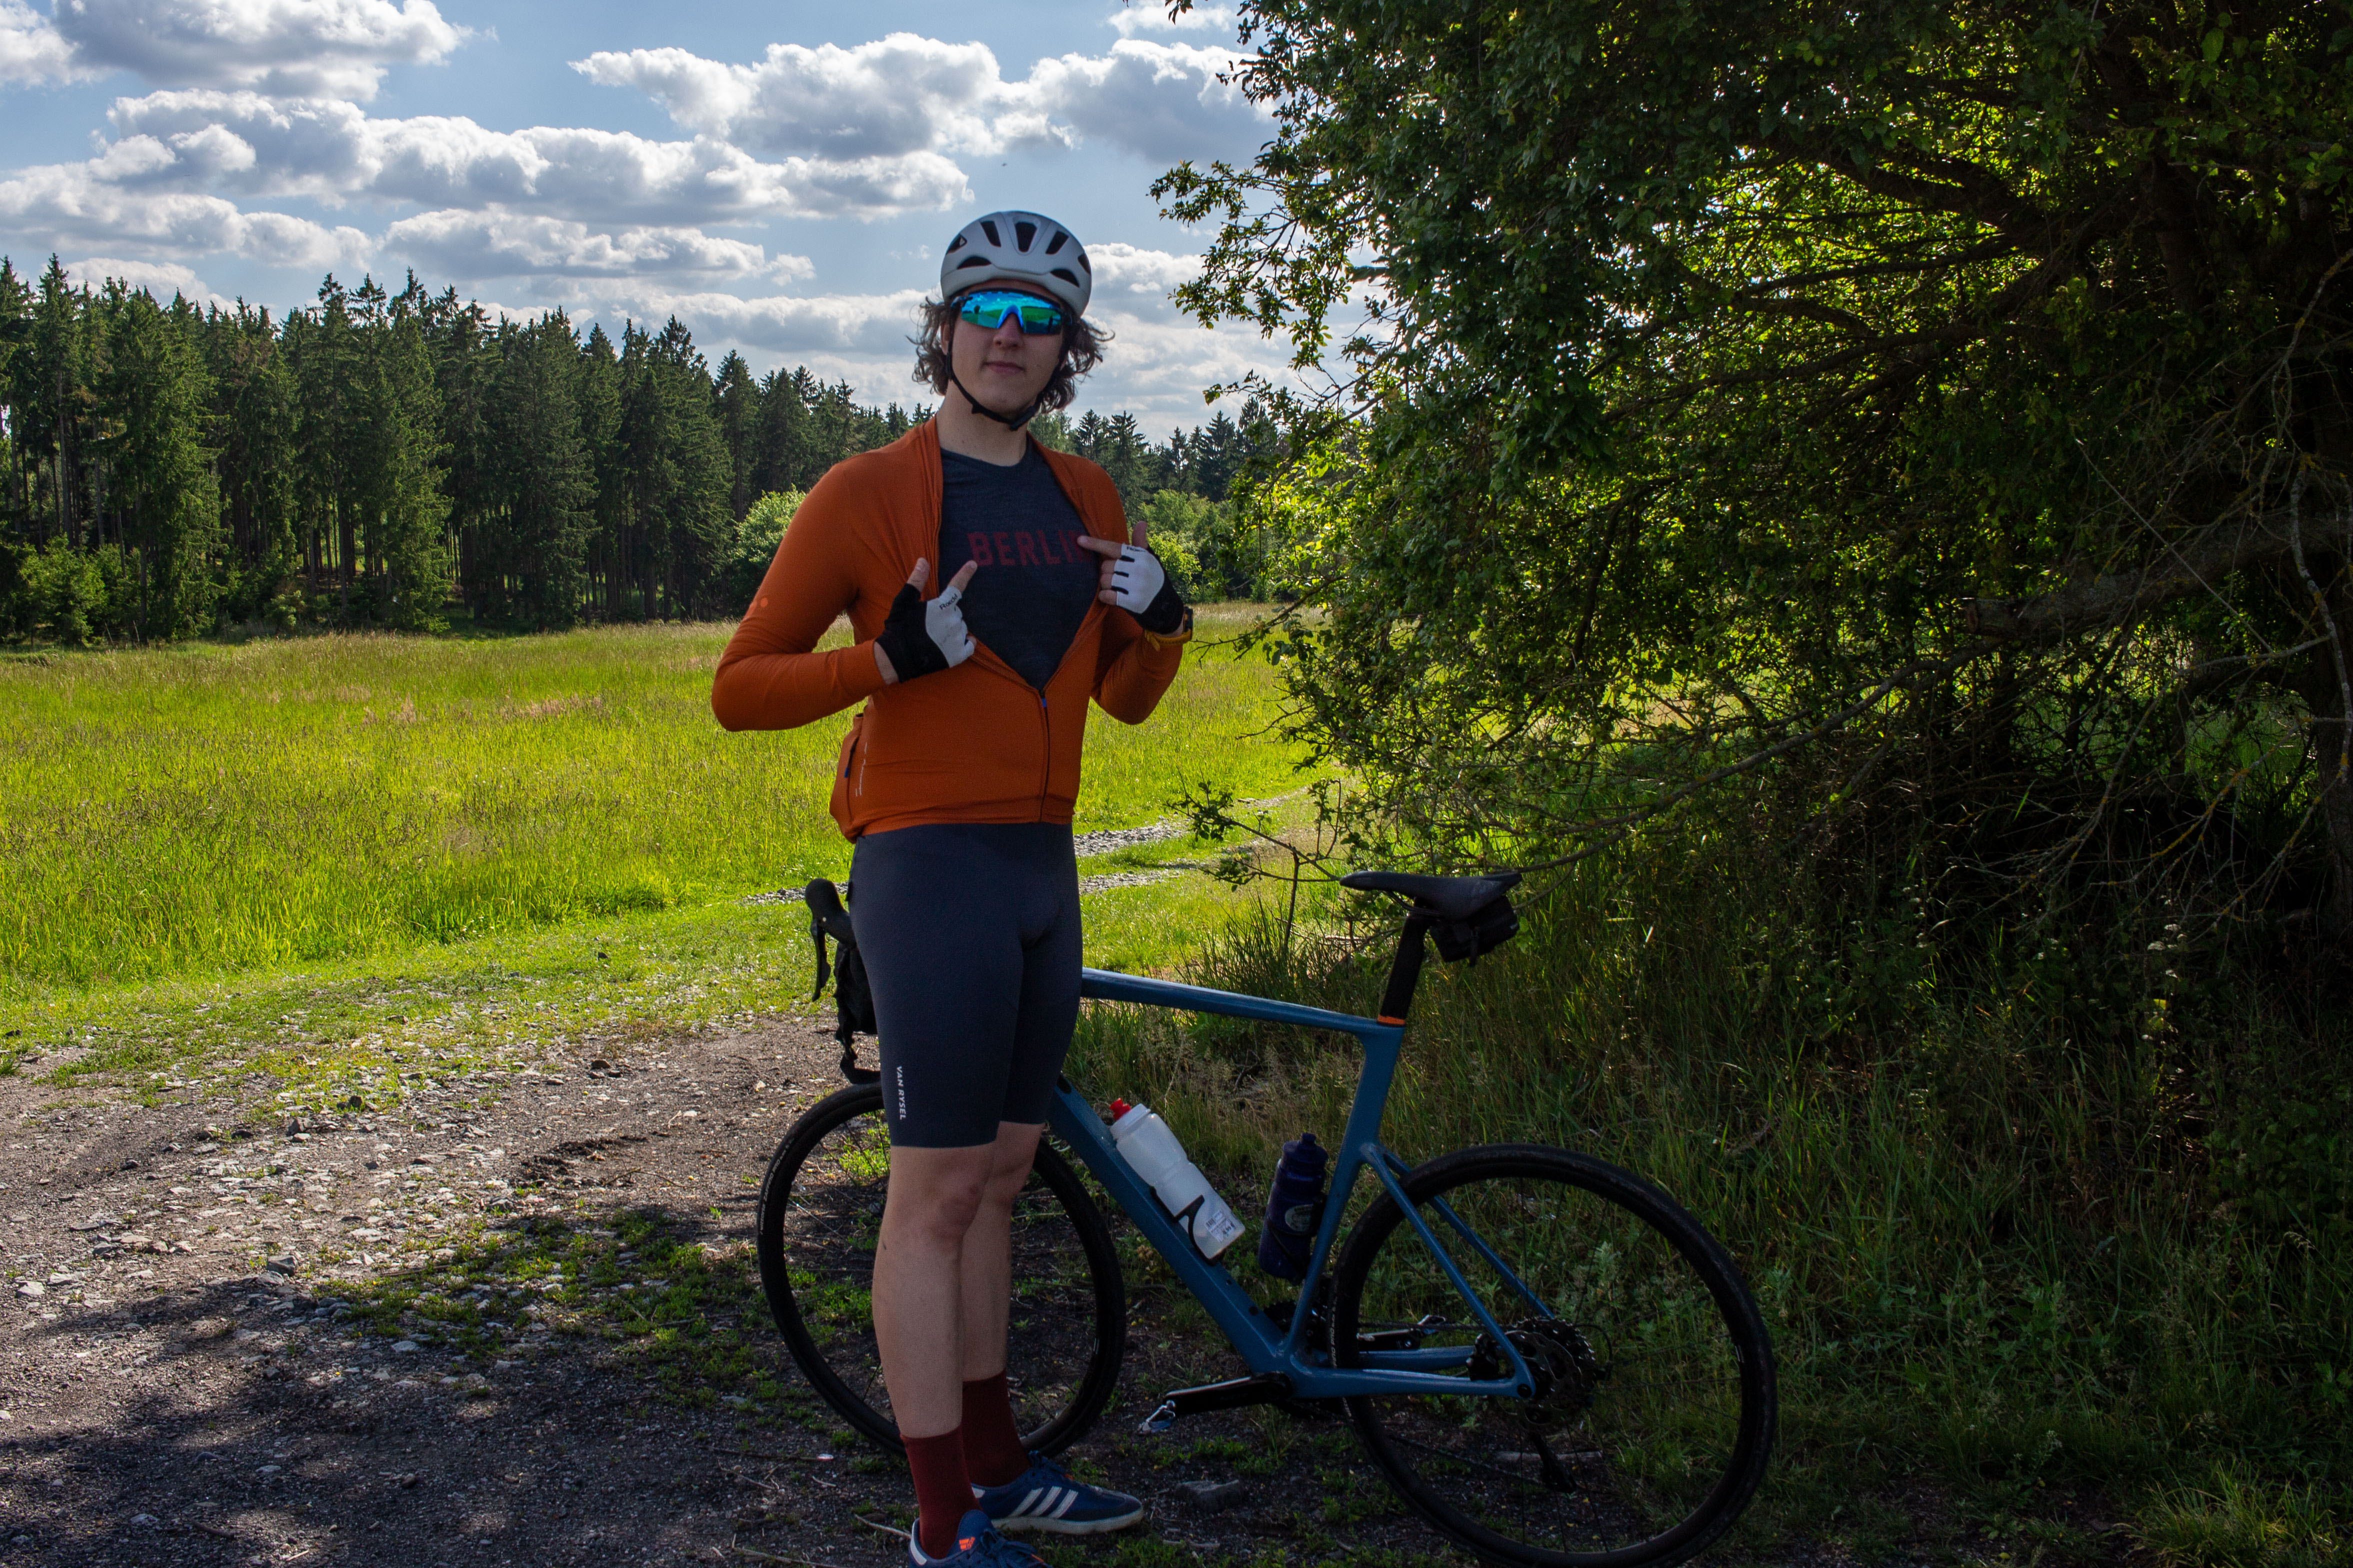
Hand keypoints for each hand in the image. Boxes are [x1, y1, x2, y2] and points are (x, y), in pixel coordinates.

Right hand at [873, 557, 978, 684]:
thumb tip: (923, 560)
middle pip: (956, 612)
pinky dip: (966, 642)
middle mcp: (952, 621)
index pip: (956, 587)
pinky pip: (970, 645)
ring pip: (962, 627)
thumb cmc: (899, 628)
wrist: (897, 657)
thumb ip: (916, 581)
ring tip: (936, 636)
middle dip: (947, 614)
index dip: (965, 574)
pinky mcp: (959, 655)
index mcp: (940, 607)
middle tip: (931, 623)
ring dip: (953, 629)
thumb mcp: (903, 602)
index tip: (973, 564)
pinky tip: (957, 643)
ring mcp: (957, 638)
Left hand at [1077, 522, 1186, 635]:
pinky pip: (1106, 596)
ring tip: (1117, 588)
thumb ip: (1140, 543)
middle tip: (1117, 578)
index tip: (1079, 540)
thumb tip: (1142, 522)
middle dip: (1106, 572)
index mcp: (1142, 556)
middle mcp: (1140, 569)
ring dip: (1105, 585)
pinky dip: (1105, 597)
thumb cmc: (1152, 579)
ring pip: (1104, 580)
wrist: (1165, 606)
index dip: (1096, 544)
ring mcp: (1138, 586)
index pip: (1114, 548)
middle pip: (1105, 566)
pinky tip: (1113, 597)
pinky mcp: (1134, 602)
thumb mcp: (1149, 560)